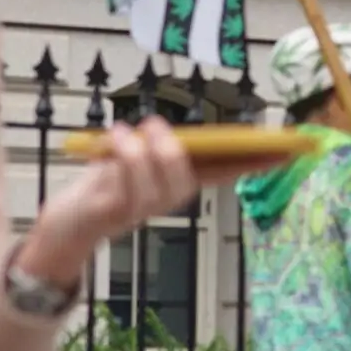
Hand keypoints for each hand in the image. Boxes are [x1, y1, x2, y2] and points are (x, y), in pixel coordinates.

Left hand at [16, 119, 275, 284]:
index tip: (284, 150)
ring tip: (127, 129)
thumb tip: (162, 130)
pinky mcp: (112, 213)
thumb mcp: (132, 161)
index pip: (223, 172)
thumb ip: (152, 149)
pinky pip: (124, 186)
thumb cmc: (102, 186)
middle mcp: (163, 202)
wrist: (66, 225)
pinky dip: (121, 156)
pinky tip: (114, 136)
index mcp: (176, 185)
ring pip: (155, 185)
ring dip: (142, 153)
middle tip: (156, 125)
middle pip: (185, 181)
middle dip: (173, 154)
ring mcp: (139, 211)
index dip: (253, 163)